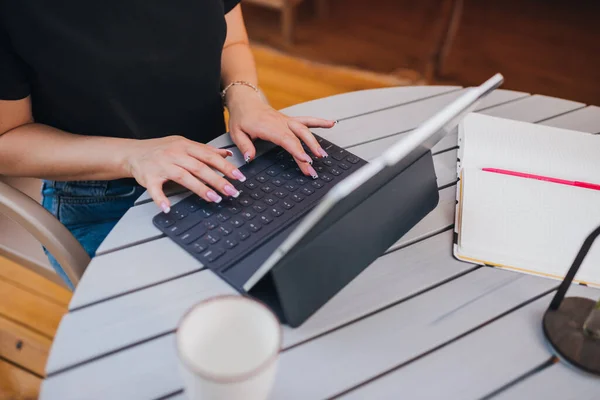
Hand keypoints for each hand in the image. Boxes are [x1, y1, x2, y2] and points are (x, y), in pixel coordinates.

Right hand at [124, 135, 246, 211]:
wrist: (133, 152)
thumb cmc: (161, 150)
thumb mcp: (184, 144)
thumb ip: (204, 150)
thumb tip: (226, 154)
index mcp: (185, 146)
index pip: (209, 156)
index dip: (226, 166)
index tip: (239, 176)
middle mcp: (175, 154)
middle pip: (200, 167)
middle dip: (218, 180)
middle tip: (232, 191)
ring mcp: (162, 165)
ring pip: (183, 177)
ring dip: (200, 188)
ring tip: (214, 198)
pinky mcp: (149, 177)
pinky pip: (155, 189)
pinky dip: (161, 199)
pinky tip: (168, 208)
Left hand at [226, 90, 336, 176]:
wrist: (245, 101)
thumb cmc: (242, 117)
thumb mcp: (236, 132)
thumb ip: (244, 146)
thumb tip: (250, 158)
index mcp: (267, 126)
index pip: (285, 139)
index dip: (296, 149)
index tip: (305, 159)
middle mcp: (280, 122)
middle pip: (297, 137)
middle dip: (307, 152)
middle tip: (313, 166)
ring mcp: (287, 121)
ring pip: (304, 130)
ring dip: (314, 142)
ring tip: (323, 155)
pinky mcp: (290, 120)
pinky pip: (307, 120)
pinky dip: (320, 122)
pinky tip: (331, 124)